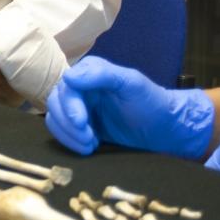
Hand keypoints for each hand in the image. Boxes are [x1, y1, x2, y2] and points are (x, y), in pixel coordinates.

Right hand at [44, 55, 214, 158]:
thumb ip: (102, 76)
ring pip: (55, 119)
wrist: (164, 129)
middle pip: (55, 103)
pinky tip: (89, 147)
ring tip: (90, 145)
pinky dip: (71, 141)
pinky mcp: (80, 125)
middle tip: (89, 139)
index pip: (65, 87)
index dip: (69, 106)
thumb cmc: (151, 104)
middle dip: (69, 125)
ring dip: (68, 136)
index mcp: (90, 71)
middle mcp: (81, 87)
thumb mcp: (132, 84)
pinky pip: (62, 132)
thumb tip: (68, 76)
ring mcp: (79, 107)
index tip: (82, 123)